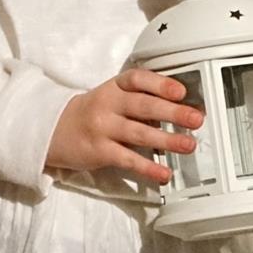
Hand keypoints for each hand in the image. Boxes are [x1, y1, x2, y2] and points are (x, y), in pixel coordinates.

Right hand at [45, 68, 203, 183]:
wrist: (56, 129)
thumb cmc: (94, 111)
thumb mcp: (112, 96)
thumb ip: (140, 99)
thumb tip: (178, 108)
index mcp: (115, 86)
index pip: (138, 79)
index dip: (160, 84)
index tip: (180, 91)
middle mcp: (109, 104)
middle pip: (144, 105)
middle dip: (173, 112)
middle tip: (196, 118)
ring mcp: (103, 128)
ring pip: (139, 132)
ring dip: (167, 139)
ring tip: (188, 145)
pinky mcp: (100, 152)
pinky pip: (127, 159)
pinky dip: (148, 168)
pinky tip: (164, 173)